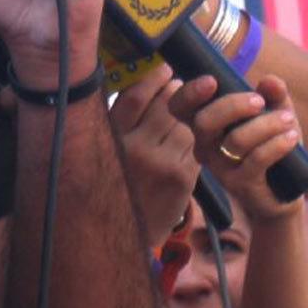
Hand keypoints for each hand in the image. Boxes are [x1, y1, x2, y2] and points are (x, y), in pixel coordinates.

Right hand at [110, 63, 201, 245]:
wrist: (120, 237)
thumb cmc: (113, 187)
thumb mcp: (106, 153)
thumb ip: (121, 123)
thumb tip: (147, 85)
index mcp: (112, 139)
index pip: (135, 97)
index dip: (154, 80)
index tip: (165, 70)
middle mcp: (134, 149)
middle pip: (166, 107)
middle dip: (179, 92)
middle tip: (182, 85)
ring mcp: (161, 163)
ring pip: (186, 125)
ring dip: (195, 113)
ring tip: (197, 107)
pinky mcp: (182, 178)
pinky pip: (196, 146)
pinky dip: (200, 138)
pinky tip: (200, 134)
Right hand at [171, 74, 303, 223]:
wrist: (283, 193)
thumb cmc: (270, 146)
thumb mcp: (274, 115)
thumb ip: (274, 95)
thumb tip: (270, 81)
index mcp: (206, 125)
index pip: (179, 108)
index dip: (188, 93)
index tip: (213, 81)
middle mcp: (206, 147)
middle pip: (204, 122)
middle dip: (232, 106)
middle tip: (259, 101)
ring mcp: (221, 169)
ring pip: (236, 140)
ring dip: (266, 124)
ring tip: (288, 119)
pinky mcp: (241, 185)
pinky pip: (257, 159)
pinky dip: (277, 144)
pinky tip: (292, 137)